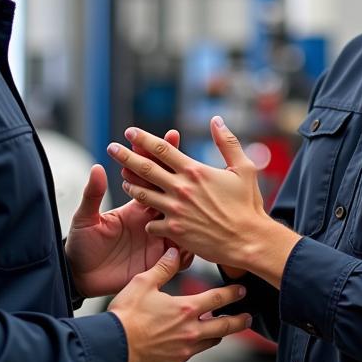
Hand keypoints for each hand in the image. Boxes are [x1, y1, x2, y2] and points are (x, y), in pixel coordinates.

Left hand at [66, 129, 189, 297]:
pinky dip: (188, 247)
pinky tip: (196, 239)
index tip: (171, 135)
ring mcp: (157, 239)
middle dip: (180, 175)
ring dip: (191, 210)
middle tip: (189, 152)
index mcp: (134, 206)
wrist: (82, 277)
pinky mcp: (159, 260)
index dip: (159, 157)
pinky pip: (180, 252)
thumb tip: (97, 167)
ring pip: (182, 222)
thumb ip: (93, 195)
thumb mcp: (86, 218)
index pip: (151, 176)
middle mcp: (149, 219)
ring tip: (198, 194)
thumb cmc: (81, 244)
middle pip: (171, 193)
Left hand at [106, 117, 300, 284]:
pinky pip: (151, 223)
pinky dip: (148, 219)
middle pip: (144, 168)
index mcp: (195, 171)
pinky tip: (147, 216)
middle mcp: (181, 188)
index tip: (129, 132)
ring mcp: (175, 211)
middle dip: (125, 156)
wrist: (249, 241)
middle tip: (111, 148)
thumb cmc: (249, 205)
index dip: (143, 139)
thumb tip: (216, 120)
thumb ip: (228, 142)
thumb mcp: (244, 169)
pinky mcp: (174, 232)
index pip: (161, 149)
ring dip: (131, 185)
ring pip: (142, 194)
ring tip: (124, 179)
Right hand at [108, 247, 252, 361]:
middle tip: (247, 318)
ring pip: (209, 342)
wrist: (112, 348)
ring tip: (219, 330)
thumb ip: (163, 268)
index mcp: (185, 309)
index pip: (218, 299)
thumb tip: (175, 252)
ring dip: (216, 334)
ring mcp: (183, 352)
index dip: (232, 294)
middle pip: (224, 326)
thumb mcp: (143, 283)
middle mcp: (190, 332)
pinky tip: (185, 343)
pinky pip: (189, 355)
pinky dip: (191, 347)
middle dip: (238, 321)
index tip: (242, 291)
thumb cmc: (126, 315)